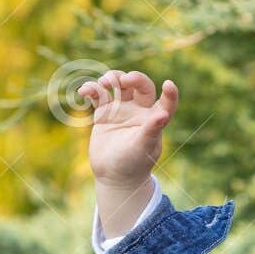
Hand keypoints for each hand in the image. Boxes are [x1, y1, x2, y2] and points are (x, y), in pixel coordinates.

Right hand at [76, 70, 178, 188]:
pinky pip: (98, 95)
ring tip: (102, 84)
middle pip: (140, 85)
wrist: (113, 175)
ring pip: (118, 84)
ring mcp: (121, 109)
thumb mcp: (143, 147)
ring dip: (111, 78)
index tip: (168, 84)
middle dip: (133, 79)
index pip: (166, 102)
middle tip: (124, 80)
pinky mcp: (104, 112)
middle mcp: (139, 110)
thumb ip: (151, 130)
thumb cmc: (133, 164)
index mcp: (154, 118)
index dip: (170, 94)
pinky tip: (84, 92)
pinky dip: (91, 90)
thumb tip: (163, 115)